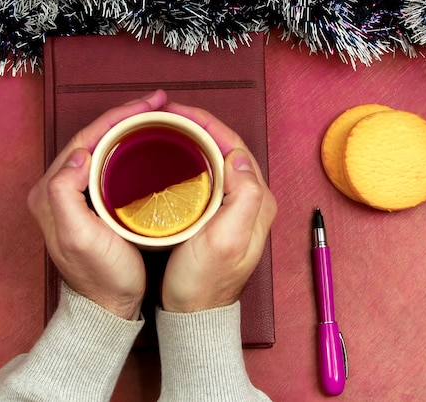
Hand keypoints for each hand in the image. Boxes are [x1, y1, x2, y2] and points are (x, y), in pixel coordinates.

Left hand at [27, 90, 168, 318]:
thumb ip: (65, 193)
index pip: (85, 139)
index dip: (118, 117)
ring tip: (156, 116)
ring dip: (128, 129)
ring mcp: (76, 196)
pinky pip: (109, 165)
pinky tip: (147, 145)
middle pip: (94, 139)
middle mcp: (58, 189)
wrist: (108, 306)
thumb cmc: (99, 276)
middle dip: (126, 116)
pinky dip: (129, 149)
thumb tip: (79, 153)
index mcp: (51, 190)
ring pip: (103, 149)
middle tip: (158, 103)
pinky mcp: (92, 204)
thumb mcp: (78, 237)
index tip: (149, 105)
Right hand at [161, 102, 276, 311]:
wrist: (195, 313)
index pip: (235, 146)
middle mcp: (251, 200)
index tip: (177, 112)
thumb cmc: (205, 282)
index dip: (207, 123)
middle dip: (200, 126)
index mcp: (256, 201)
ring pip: (218, 160)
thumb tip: (239, 158)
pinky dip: (192, 160)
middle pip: (228, 148)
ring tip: (169, 129)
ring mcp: (236, 208)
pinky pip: (209, 176)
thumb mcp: (226, 241)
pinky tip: (174, 160)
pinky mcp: (220, 216)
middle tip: (168, 116)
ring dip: (196, 140)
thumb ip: (242, 198)